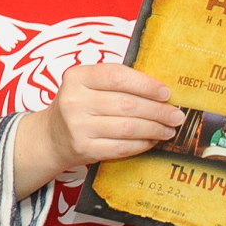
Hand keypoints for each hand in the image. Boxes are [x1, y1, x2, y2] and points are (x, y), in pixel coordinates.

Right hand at [28, 61, 181, 171]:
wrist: (50, 137)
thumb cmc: (77, 106)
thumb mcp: (87, 86)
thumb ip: (116, 83)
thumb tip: (160, 90)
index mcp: (76, 77)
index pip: (116, 76)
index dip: (145, 84)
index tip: (166, 93)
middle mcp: (74, 101)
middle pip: (126, 104)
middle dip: (157, 110)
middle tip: (176, 114)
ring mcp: (77, 127)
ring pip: (127, 127)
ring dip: (154, 129)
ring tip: (169, 129)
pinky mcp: (84, 149)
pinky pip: (121, 147)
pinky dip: (142, 144)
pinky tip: (152, 140)